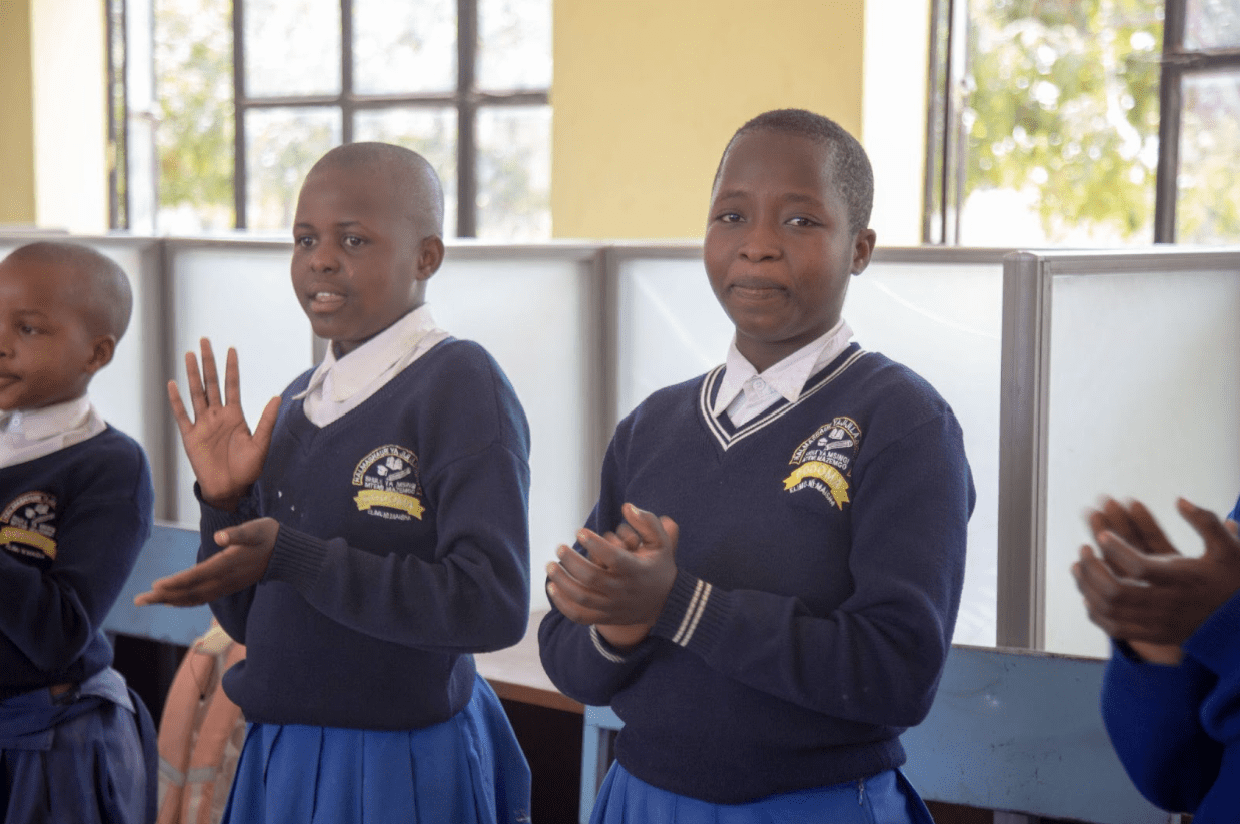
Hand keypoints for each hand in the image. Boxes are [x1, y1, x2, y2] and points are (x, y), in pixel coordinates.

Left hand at [134, 518, 278, 606]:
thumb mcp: (256, 529)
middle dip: (163, 597)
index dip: (176, 583)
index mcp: (228, 564)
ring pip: (194, 598)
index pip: (196, 576)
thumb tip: (220, 537)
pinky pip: (202, 598)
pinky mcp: (227, 587)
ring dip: (170, 600)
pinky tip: (173, 600)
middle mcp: (225, 580)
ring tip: (149, 601)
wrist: (287, 554)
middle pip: (190, 592)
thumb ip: (238, 534)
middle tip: (138, 601)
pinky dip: (185, 600)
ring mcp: (226, 586)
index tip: (155, 587)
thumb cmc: (269, 536)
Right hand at [169, 339, 279, 509]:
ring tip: (189, 354)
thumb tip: (277, 397)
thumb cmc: (248, 469)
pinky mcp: (190, 436)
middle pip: (212, 383)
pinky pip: (182, 415)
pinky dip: (176, 400)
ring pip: (196, 393)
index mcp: (235, 415)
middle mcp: (217, 416)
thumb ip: (266, 420)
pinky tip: (172, 384)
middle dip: (208, 362)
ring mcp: (203, 424)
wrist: (230, 489)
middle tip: (204, 341)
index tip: (231, 349)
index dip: (231, 368)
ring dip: (192, 374)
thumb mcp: (261, 444)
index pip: (232, 385)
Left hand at [547, 504, 679, 649]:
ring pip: (581, 597)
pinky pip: (579, 616)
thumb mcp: (661, 542)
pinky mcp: (605, 617)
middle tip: (559, 547)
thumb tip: (626, 506)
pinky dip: (562, 604)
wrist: (665, 603)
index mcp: (636, 570)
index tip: (580, 532)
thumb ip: (647, 522)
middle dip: (571, 561)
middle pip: (591, 577)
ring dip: (562, 581)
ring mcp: (613, 606)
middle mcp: (623, 590)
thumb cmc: (659, 566)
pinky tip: (552, 587)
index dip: (594, 544)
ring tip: (550, 565)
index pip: (613, 558)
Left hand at [1072, 498, 1239, 659]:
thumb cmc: (1234, 581)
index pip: (1141, 566)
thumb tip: (1180, 500)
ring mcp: (1158, 623)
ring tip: (1078, 564)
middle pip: (1117, 590)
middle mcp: (1167, 603)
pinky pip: (1114, 628)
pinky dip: (1095, 611)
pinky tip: (1087, 594)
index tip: (1101, 535)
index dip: (1116, 549)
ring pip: (1110, 610)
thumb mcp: (1230, 548)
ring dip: (1088, 586)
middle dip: (1093, 567)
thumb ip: (1205, 522)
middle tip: (1084, 547)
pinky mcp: (1153, 635)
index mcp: (1182, 579)